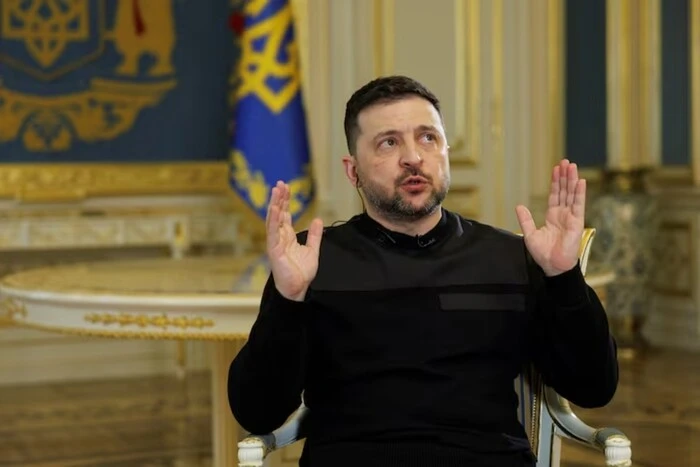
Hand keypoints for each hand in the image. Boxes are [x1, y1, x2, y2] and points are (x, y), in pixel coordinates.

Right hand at [266, 181, 323, 300]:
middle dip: (279, 198)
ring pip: (273, 219)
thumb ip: (314, 235)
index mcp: (287, 237)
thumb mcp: (312, 250)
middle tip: (281, 183)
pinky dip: (274, 220)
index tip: (287, 188)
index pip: (285, 215)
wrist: (298, 289)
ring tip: (276, 190)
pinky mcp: (274, 250)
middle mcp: (279, 237)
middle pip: (278, 213)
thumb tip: (318, 219)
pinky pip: (273, 232)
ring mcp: (275, 243)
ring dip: (274, 204)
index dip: (285, 201)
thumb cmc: (301, 273)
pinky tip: (275, 208)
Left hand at [515, 159, 584, 276]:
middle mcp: (563, 214)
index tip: (556, 169)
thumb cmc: (543, 254)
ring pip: (572, 194)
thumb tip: (519, 206)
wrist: (552, 266)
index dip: (555, 182)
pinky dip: (580, 193)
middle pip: (565, 191)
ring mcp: (571, 217)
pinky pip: (579, 205)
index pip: (555, 195)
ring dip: (572, 180)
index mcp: (553, 216)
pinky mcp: (577, 222)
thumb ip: (525, 219)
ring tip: (572, 166)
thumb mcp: (530, 234)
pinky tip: (581, 181)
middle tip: (565, 162)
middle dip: (565, 176)